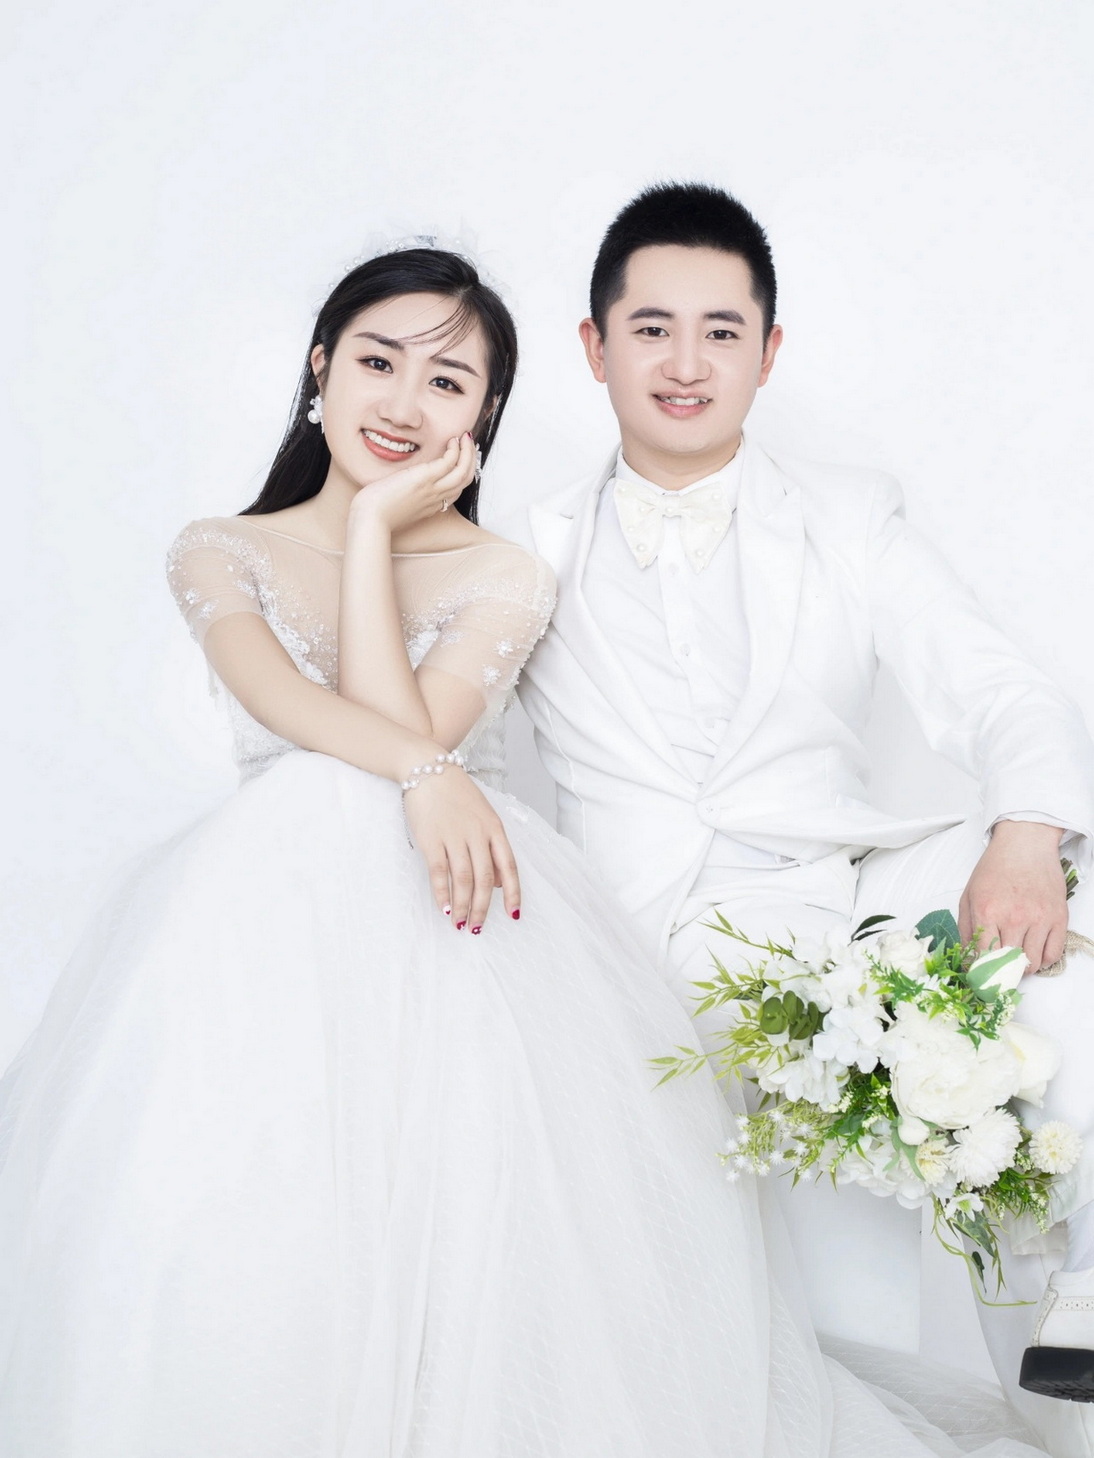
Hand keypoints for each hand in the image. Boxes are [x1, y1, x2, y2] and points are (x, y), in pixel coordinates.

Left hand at [349, 433, 476, 534]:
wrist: (371, 519)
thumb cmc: (375, 512)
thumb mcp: (396, 504)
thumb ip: (406, 495)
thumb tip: (402, 482)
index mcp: (431, 506)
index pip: (456, 489)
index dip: (462, 471)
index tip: (460, 457)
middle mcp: (436, 499)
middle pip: (465, 480)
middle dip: (471, 459)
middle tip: (467, 442)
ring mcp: (432, 489)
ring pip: (464, 471)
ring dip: (469, 452)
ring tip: (465, 436)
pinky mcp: (425, 479)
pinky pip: (450, 462)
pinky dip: (455, 450)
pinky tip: (451, 440)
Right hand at [402, 765, 520, 931]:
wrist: (429, 768)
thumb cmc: (456, 794)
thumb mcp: (483, 814)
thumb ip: (492, 846)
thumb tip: (495, 883)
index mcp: (494, 828)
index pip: (509, 867)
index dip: (512, 893)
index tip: (513, 914)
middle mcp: (478, 834)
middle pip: (485, 879)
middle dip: (482, 908)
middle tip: (477, 927)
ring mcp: (454, 836)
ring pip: (463, 879)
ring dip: (462, 906)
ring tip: (460, 924)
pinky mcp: (431, 838)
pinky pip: (439, 872)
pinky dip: (442, 893)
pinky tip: (444, 908)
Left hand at [958, 821, 1067, 971]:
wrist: (1025, 845)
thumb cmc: (995, 869)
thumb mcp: (969, 895)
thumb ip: (966, 929)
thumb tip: (968, 959)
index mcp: (987, 912)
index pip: (983, 958)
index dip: (982, 972)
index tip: (981, 976)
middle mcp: (1014, 918)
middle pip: (1008, 965)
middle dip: (1001, 971)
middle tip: (999, 968)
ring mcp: (1039, 919)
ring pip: (1032, 964)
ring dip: (1023, 968)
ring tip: (1016, 958)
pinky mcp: (1059, 918)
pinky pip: (1053, 955)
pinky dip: (1043, 961)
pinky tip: (1034, 952)